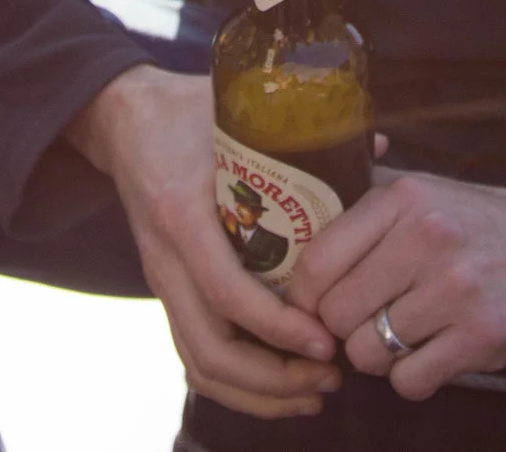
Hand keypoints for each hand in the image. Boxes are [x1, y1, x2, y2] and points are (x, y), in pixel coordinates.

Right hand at [67, 66, 339, 417]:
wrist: (125, 119)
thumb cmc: (188, 112)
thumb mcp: (237, 112)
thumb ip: (305, 131)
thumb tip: (379, 148)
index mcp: (183, 214)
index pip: (228, 292)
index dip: (278, 326)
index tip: (326, 340)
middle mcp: (167, 259)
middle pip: (212, 349)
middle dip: (275, 378)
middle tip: (333, 376)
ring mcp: (163, 281)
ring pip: (200, 364)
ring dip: (259, 392)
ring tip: (314, 394)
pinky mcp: (167, 292)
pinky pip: (194, 355)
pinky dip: (237, 385)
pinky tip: (281, 389)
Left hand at [281, 168, 505, 400]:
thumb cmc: (487, 221)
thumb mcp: (426, 189)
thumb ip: (364, 193)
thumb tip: (300, 199)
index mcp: (404, 198)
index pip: (317, 261)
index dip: (306, 297)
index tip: (316, 308)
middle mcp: (427, 236)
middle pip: (337, 313)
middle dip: (345, 330)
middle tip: (371, 324)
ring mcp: (458, 287)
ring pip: (369, 352)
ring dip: (381, 357)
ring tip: (408, 338)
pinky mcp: (485, 334)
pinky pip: (410, 381)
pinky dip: (414, 378)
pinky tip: (437, 354)